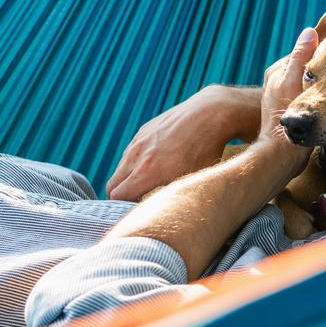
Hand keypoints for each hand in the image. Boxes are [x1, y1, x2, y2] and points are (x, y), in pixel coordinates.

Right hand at [106, 86, 255, 200]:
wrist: (210, 113)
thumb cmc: (206, 150)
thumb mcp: (192, 180)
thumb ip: (171, 196)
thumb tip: (161, 212)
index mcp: (146, 172)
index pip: (117, 197)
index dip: (124, 208)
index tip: (139, 213)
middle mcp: (136, 155)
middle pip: (113, 185)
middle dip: (121, 197)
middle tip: (138, 204)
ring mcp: (138, 141)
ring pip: (121, 168)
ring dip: (128, 179)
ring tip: (149, 185)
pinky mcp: (143, 131)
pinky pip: (131, 153)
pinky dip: (136, 163)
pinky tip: (156, 164)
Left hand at [258, 27, 317, 165]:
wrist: (281, 154)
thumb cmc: (286, 119)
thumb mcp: (293, 81)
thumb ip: (301, 56)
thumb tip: (310, 31)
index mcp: (277, 71)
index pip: (305, 53)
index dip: (323, 53)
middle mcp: (278, 81)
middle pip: (309, 68)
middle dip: (324, 69)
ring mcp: (286, 97)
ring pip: (311, 83)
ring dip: (324, 85)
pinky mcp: (293, 112)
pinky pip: (311, 97)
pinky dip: (321, 98)